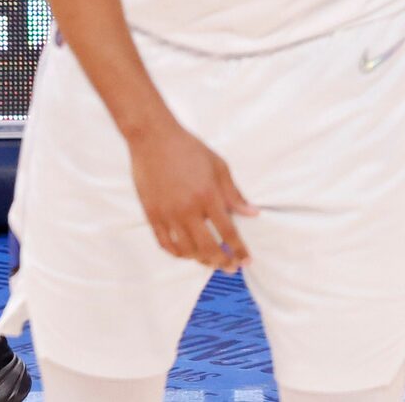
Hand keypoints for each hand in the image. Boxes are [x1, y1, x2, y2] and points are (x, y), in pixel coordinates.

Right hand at [129, 118, 256, 270]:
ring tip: (210, 261)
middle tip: (231, 267)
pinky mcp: (151, 213)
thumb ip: (234, 193)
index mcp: (208, 196)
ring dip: (201, 260)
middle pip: (208, 248)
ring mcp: (168, 213)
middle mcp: (188, 209)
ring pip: (186, 250)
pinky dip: (177, 253)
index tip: (246, 261)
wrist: (152, 136)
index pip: (228, 233)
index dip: (239, 250)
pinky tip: (186, 253)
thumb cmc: (187, 148)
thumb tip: (252, 213)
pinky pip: (164, 243)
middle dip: (223, 262)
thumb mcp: (218, 166)